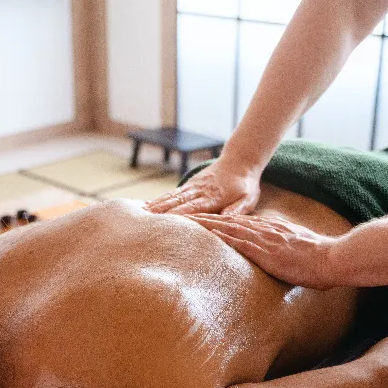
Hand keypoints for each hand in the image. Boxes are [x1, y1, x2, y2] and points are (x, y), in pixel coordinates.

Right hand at [144, 159, 260, 215]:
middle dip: (161, 214)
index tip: (165, 226)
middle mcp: (199, 191)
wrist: (240, 161)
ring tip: (139, 216)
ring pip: (171, 197)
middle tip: (145, 224)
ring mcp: (192, 187)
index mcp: (214, 197)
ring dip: (156, 206)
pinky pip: (171, 194)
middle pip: (177, 203)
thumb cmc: (245, 186)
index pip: (194, 209)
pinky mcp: (189, 185)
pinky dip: (158, 200)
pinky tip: (146, 207)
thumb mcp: (248, 199)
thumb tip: (225, 219)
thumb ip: (237, 210)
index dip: (179, 217)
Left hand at [188, 212, 340, 288]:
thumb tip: (279, 255)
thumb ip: (286, 248)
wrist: (333, 258)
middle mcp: (266, 231)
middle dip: (207, 219)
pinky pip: (240, 244)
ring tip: (188, 222)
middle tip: (186, 216)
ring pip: (230, 229)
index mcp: (274, 229)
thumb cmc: (321, 260)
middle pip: (230, 221)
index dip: (221, 220)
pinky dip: (222, 239)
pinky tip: (208, 237)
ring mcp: (265, 240)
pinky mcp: (266, 252)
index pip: (242, 222)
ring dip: (208, 225)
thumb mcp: (299, 248)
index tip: (205, 219)